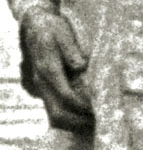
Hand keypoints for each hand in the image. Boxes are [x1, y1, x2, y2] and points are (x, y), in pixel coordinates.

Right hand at [19, 11, 91, 132]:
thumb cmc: (53, 28)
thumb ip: (71, 50)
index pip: (66, 96)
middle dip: (80, 121)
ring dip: (74, 123)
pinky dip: (69, 119)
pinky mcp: (45, 90)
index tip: (100, 107)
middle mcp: (42, 82)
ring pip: (54, 116)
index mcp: (48, 69)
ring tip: (95, 122)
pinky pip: (54, 112)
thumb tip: (81, 66)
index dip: (83, 105)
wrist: (35, 26)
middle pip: (58, 113)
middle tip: (101, 121)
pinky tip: (85, 117)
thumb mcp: (63, 33)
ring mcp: (42, 88)